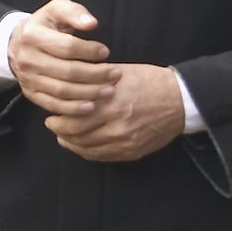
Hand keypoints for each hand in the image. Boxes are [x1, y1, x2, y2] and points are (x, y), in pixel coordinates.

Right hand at [5, 0, 117, 114]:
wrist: (18, 43)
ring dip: (89, 92)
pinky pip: (54, 104)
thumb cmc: (45, 25)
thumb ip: (75, 13)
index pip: (67, 47)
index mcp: (32, 35)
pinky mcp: (31, 93)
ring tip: (109, 90)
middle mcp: (27, 58)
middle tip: (115, 74)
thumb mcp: (57, 9)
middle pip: (67, 72)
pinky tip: (91, 106)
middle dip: (96, 74)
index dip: (90, 51)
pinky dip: (74, 108)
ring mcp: (28, 78)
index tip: (106, 52)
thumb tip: (91, 24)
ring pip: (62, 90)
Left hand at [7, 0, 183, 162]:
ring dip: (71, 143)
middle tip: (53, 125)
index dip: (58, 119)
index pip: (73, 117)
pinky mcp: (132, 152)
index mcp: (111, 102)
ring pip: (87, 148)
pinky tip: (81, 145)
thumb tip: (69, 85)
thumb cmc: (149, 81)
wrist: (180, 100)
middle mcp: (116, 124)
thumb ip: (95, 82)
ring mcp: (125, 141)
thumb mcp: (119, 74)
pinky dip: (87, 152)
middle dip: (60, 131)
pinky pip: (102, 157)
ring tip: (64, 136)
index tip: (50, 114)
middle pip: (76, 135)